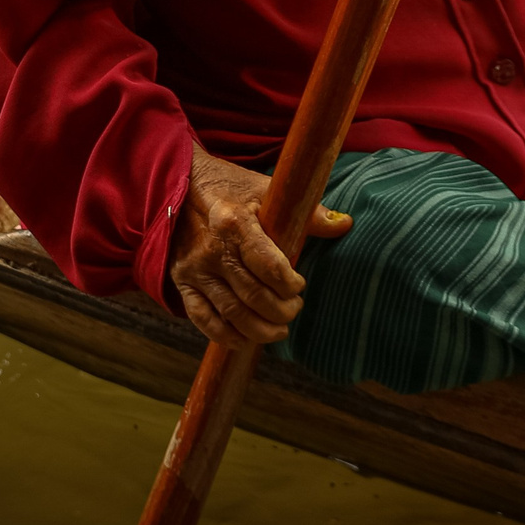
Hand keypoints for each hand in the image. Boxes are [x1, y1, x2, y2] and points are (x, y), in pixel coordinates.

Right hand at [168, 143, 351, 347]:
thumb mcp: (267, 190)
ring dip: (260, 330)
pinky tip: (244, 340)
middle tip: (294, 309)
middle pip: (253, 296)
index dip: (290, 284)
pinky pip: (201, 318)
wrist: (180, 184)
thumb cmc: (231, 188)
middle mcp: (212, 250)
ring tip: (279, 329)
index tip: (299, 285)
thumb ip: (306, 212)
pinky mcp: (181, 281)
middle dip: (281, 311)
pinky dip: (224, 335)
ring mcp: (194, 269)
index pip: (269, 266)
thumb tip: (344, 225)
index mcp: (234, 223)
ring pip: (231, 313)